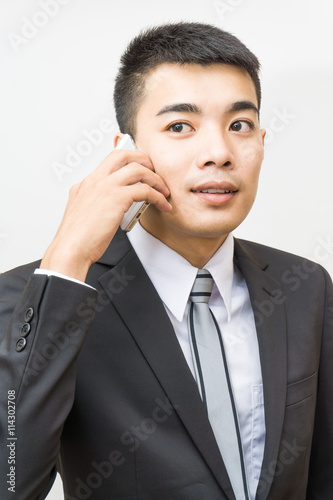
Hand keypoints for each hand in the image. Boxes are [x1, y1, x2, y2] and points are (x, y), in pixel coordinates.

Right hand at [40, 149, 170, 280]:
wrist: (71, 249)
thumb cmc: (77, 238)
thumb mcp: (81, 212)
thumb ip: (92, 202)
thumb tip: (107, 203)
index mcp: (86, 183)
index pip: (111, 160)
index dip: (129, 160)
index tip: (141, 167)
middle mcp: (95, 180)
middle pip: (124, 155)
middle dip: (144, 160)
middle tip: (155, 173)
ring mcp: (105, 186)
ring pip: (138, 169)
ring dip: (155, 179)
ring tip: (164, 191)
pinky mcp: (117, 198)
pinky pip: (145, 190)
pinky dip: (158, 197)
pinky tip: (162, 205)